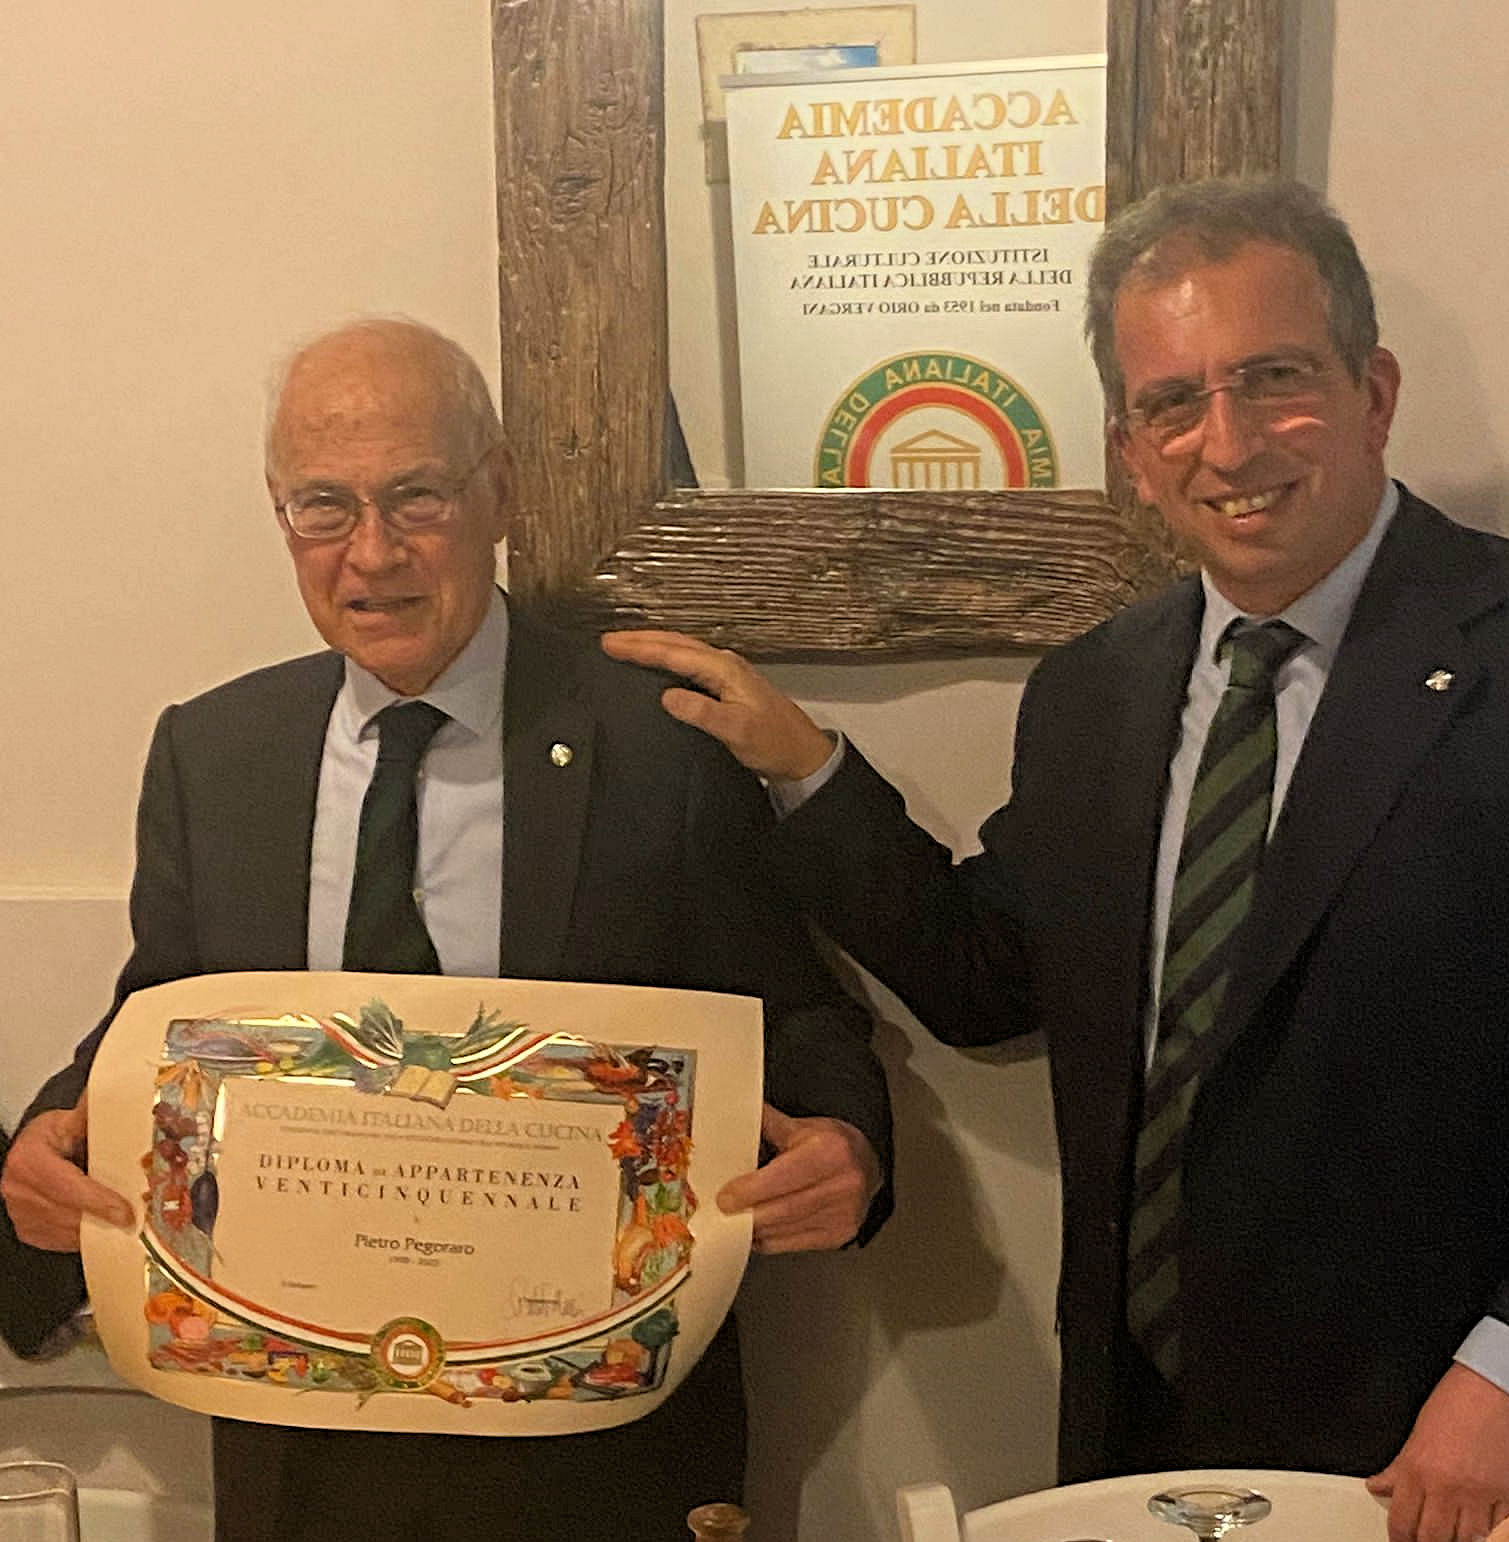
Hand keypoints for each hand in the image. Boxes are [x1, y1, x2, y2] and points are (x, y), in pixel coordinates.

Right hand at [0, 1097, 133, 1251]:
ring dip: (97, 1228)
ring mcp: (21, 1214)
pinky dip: (85, 1234)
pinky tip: (102, 1223)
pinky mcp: (29, 1231)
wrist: (25, 1154)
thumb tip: (116, 1097)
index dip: (99, 1202)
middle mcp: (20, 1190)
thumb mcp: (65, 1121)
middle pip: (70, 1214)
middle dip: (105, 1218)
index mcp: (30, 1160)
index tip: (125, 1212)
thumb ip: (91, 1115)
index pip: (68, 1188)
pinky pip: (62, 1240)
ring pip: (67, 1232)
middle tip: (135, 1218)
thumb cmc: (45, 1137)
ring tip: (122, 1219)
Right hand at [601, 629, 832, 781]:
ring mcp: (726, 674)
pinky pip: (690, 663)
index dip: (641, 648)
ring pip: (683, 650)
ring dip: (654, 646)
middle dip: (641, 639)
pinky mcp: (726, 686)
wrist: (802, 755)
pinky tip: (659, 665)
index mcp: (725, 670)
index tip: (610, 645)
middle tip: (609, 640)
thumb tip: (667, 697)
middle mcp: (725, 665)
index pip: (674, 653)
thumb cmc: (775, 742)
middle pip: (676, 644)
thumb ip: (702, 712)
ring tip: (625, 646)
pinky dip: (669, 658)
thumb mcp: (736, 731)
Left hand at [717, 1104, 880, 1252]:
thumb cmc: (834, 1146)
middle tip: (725, 1210)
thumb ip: (767, 1125)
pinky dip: (769, 1238)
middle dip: (748, 1213)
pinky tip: (760, 1226)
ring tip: (739, 1216)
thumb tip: (735, 1118)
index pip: (783, 1177)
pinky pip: (792, 1245)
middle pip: (782, 1209)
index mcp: (831, 1152)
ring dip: (756, 1227)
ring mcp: (842, 1215)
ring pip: (784, 1231)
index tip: (726, 1197)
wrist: (867, 1165)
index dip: (751, 1191)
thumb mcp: (802, 1126)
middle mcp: (842, 1185)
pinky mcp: (838, 1236)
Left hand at [1367, 1362, 1508, 1541]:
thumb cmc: (1454, 1404)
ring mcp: (1479, 1495)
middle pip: (1434, 1538)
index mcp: (1418, 1470)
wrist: (1490, 1389)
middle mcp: (1447, 1487)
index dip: (1400, 1539)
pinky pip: (1498, 1530)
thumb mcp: (1416, 1434)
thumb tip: (1377, 1485)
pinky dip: (1490, 1534)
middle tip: (1424, 1541)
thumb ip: (1398, 1467)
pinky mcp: (1506, 1496)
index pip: (1402, 1522)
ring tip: (1453, 1537)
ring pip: (1467, 1541)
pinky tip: (1482, 1532)